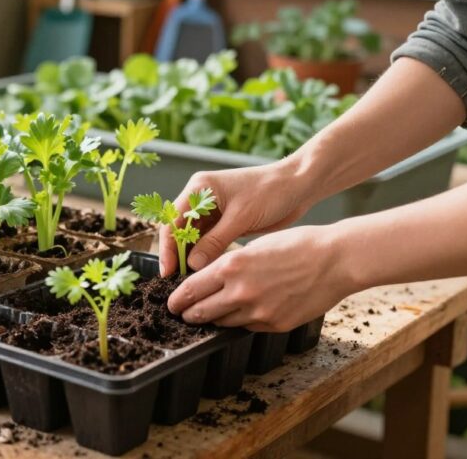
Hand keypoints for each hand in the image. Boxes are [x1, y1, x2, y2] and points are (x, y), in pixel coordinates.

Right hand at [158, 160, 312, 275]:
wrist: (298, 186)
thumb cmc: (271, 191)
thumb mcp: (241, 217)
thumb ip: (215, 241)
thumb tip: (192, 264)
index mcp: (200, 188)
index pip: (173, 220)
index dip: (168, 247)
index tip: (168, 271)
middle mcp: (202, 199)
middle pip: (179, 230)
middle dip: (176, 254)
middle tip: (175, 281)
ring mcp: (213, 211)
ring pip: (193, 239)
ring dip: (190, 257)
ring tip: (188, 281)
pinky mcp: (225, 223)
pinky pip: (208, 242)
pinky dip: (205, 256)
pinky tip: (204, 272)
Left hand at [166, 225, 357, 331]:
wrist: (336, 260)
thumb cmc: (298, 245)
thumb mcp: (256, 246)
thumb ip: (231, 265)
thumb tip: (211, 278)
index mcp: (232, 266)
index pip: (191, 290)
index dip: (177, 299)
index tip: (171, 303)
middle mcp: (240, 292)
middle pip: (201, 312)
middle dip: (189, 314)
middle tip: (183, 314)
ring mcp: (258, 312)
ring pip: (222, 323)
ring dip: (213, 319)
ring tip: (209, 315)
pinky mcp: (274, 324)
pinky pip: (247, 327)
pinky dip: (240, 321)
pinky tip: (242, 313)